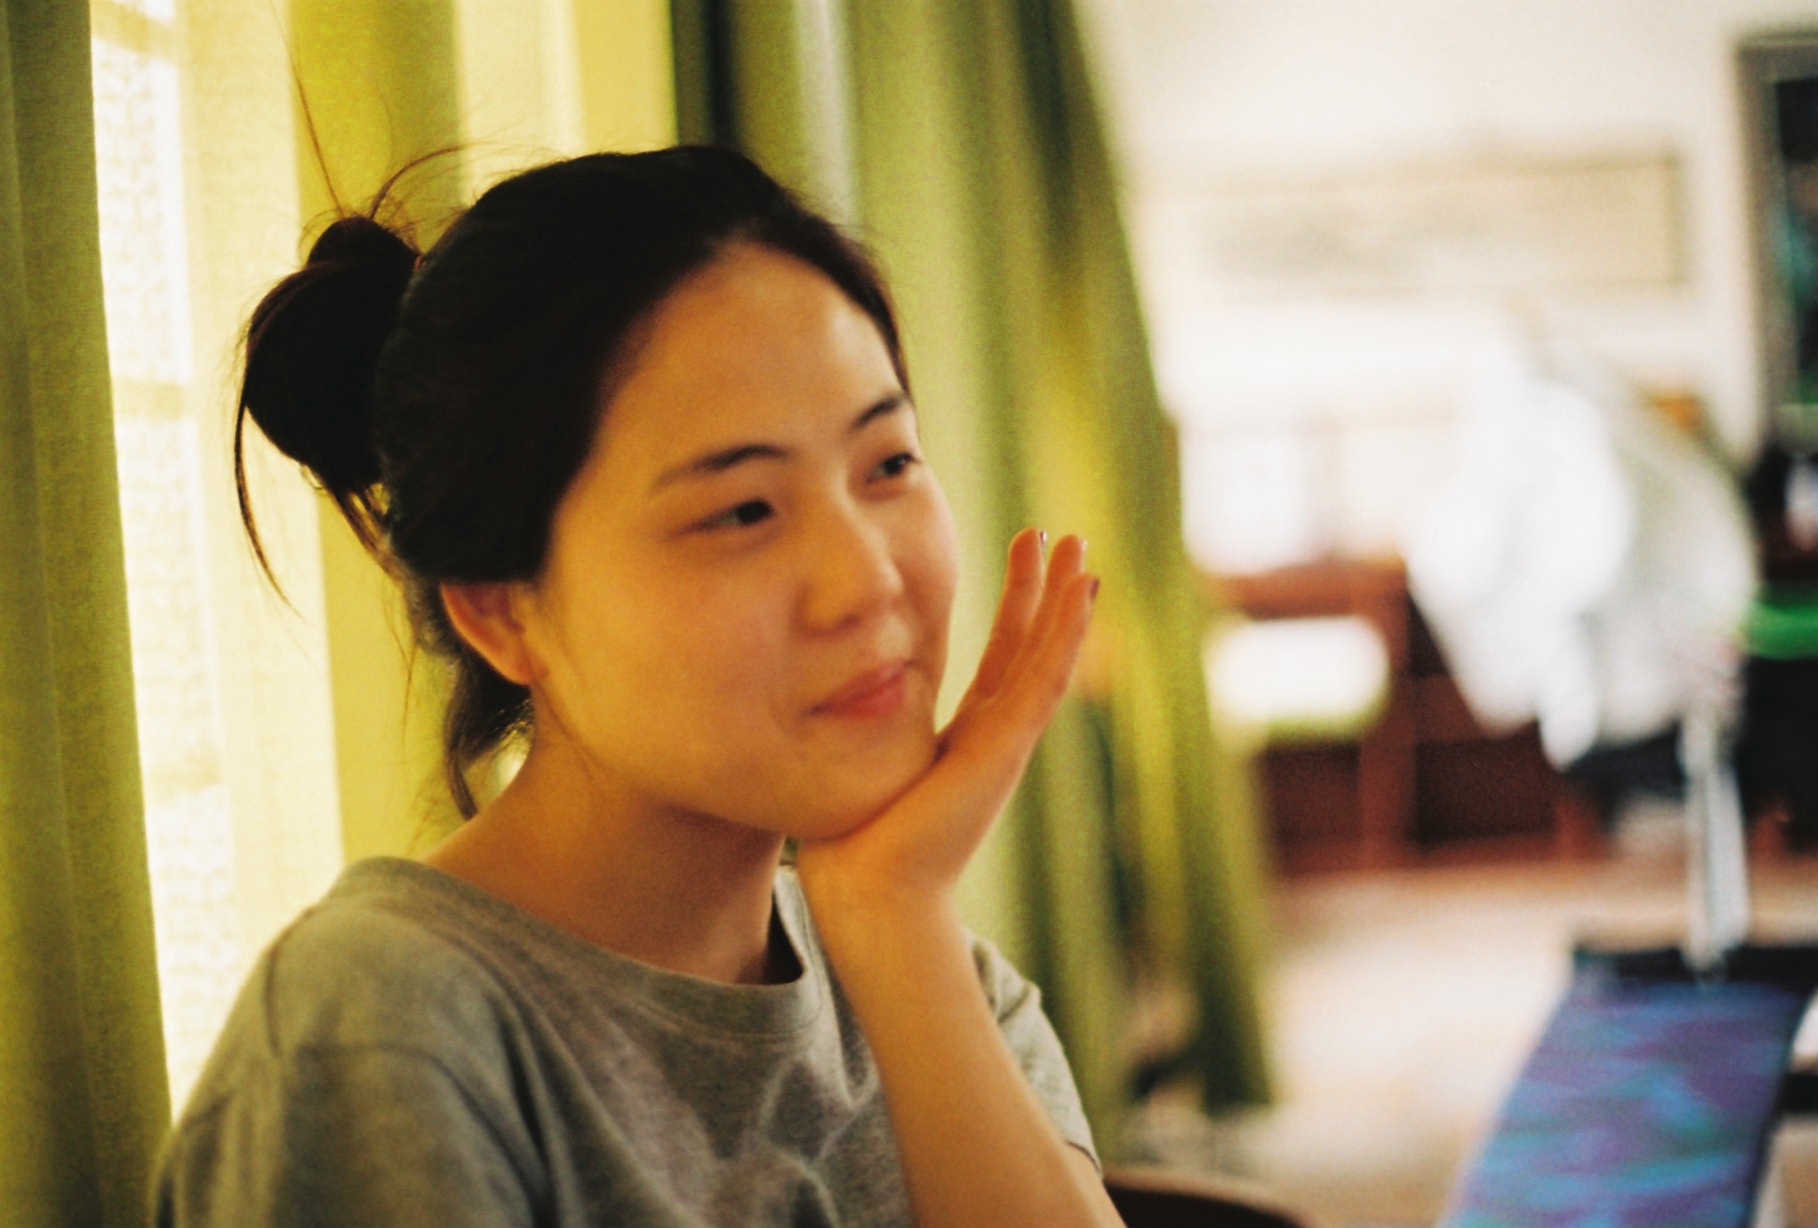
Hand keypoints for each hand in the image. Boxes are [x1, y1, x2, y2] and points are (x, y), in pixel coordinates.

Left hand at [794, 529, 1097, 919]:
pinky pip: (1042, 675)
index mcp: (964, 742)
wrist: (871, 894)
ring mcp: (1005, 740)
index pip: (1000, 663)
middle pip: (1028, 647)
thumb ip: (859, 735)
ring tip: (1078, 546)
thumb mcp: (863, 769)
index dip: (1015, 614)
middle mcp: (992, 736)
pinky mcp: (1005, 745)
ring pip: (1046, 654)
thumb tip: (818, 707)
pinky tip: (1080, 592)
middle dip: (1044, 592)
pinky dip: (1064, 631)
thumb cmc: (854, 847)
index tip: (1023, 562)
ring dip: (1063, 598)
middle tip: (1061, 539)